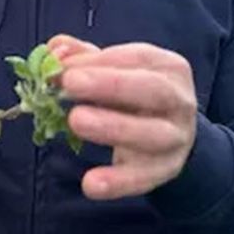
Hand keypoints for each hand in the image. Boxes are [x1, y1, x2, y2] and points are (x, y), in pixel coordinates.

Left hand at [49, 34, 197, 200]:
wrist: (172, 136)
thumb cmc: (135, 95)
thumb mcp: (115, 71)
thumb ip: (83, 58)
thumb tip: (54, 49)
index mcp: (168, 67)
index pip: (137, 58)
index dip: (98, 61)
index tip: (62, 67)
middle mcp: (179, 101)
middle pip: (152, 90)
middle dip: (110, 85)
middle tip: (69, 84)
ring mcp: (176, 138)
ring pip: (151, 134)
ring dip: (113, 128)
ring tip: (75, 121)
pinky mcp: (166, 171)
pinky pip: (142, 178)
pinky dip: (117, 182)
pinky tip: (90, 184)